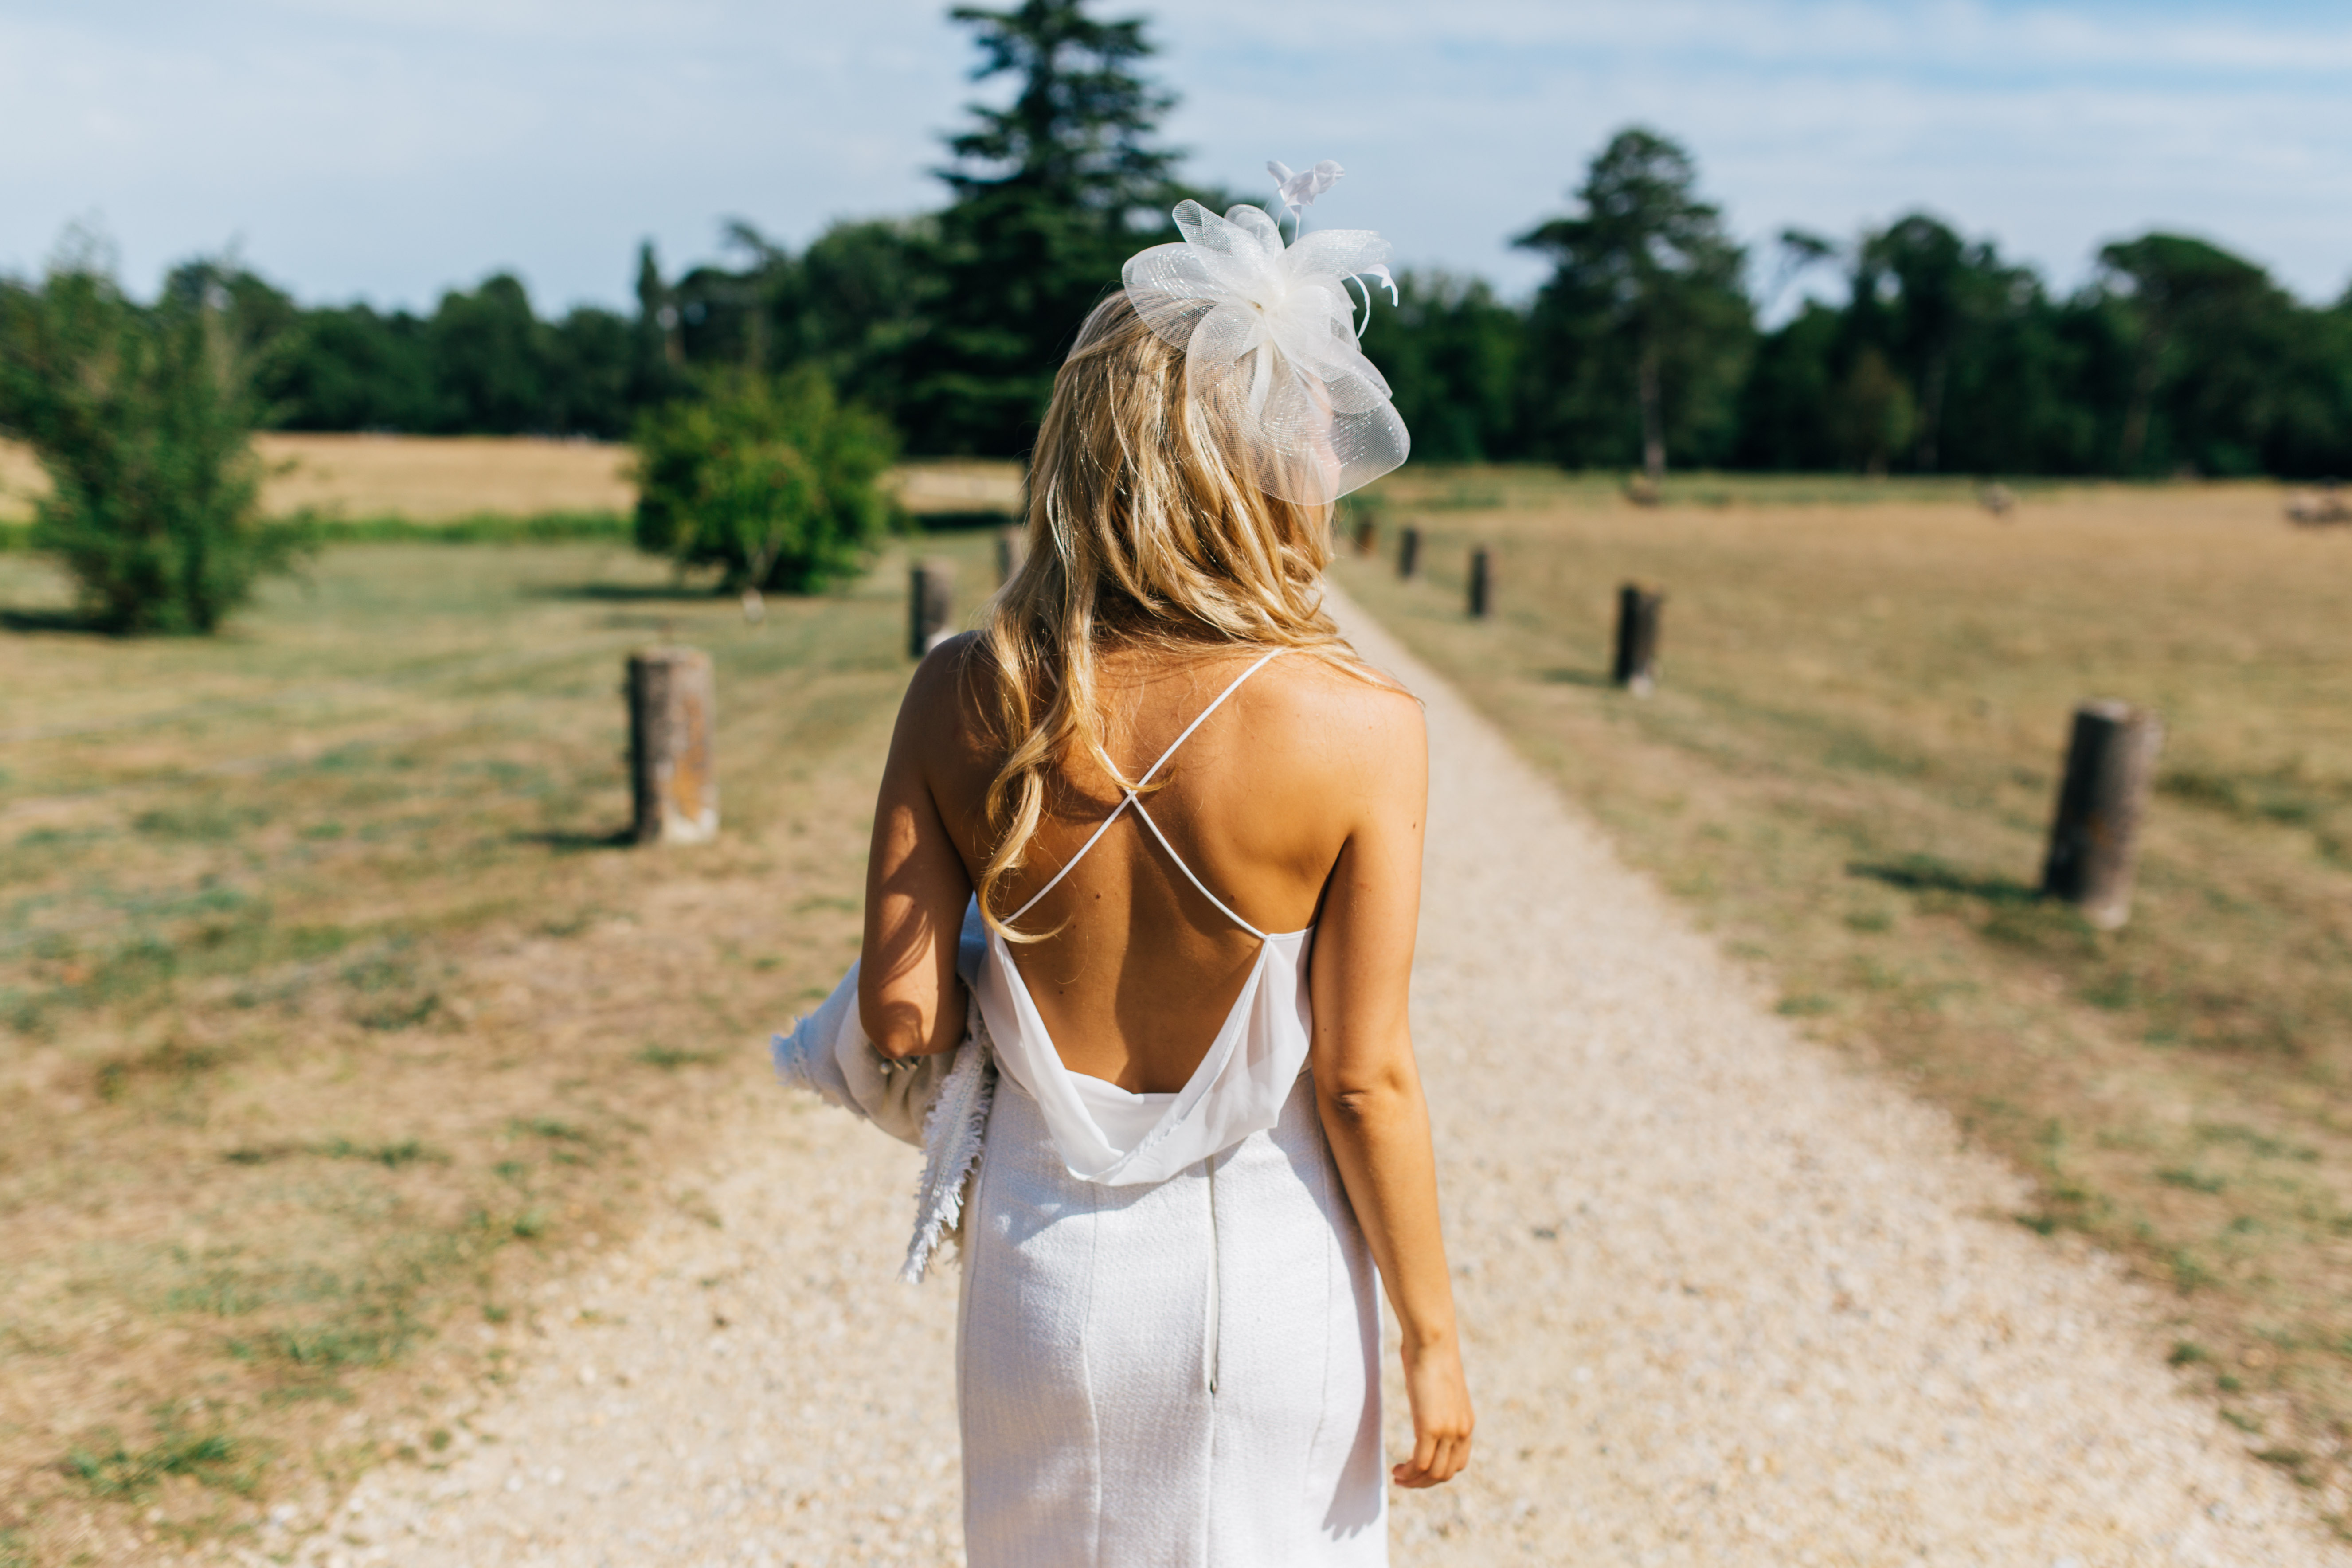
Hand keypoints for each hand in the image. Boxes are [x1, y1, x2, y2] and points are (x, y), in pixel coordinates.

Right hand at [1393, 1336, 1472, 1487]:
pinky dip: (1408, 1473)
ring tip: (1398, 1477)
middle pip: (1446, 1473)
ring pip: (1434, 1473)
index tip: (1418, 1471)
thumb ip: (1436, 1406)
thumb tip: (1424, 1408)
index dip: (1438, 1473)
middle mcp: (1461, 1431)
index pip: (1458, 1462)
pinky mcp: (1430, 1428)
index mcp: (1466, 1423)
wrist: (1433, 1342)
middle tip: (1404, 1480)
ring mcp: (1448, 1431)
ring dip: (1415, 1481)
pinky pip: (1420, 1463)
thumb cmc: (1431, 1357)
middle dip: (1424, 1483)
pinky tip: (1397, 1470)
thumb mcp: (1439, 1389)